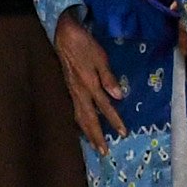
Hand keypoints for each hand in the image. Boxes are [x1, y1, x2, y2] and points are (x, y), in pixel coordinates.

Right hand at [52, 13, 123, 148]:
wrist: (62, 34)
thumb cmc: (84, 43)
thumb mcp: (100, 57)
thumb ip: (108, 77)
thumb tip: (118, 96)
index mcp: (89, 85)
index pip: (105, 107)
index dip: (114, 121)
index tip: (123, 133)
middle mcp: (79, 92)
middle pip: (89, 119)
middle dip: (97, 136)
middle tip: (104, 152)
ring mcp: (71, 92)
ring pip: (79, 117)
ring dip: (87, 133)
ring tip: (94, 145)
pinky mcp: (67, 89)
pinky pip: (73, 111)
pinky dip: (78, 123)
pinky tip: (81, 128)